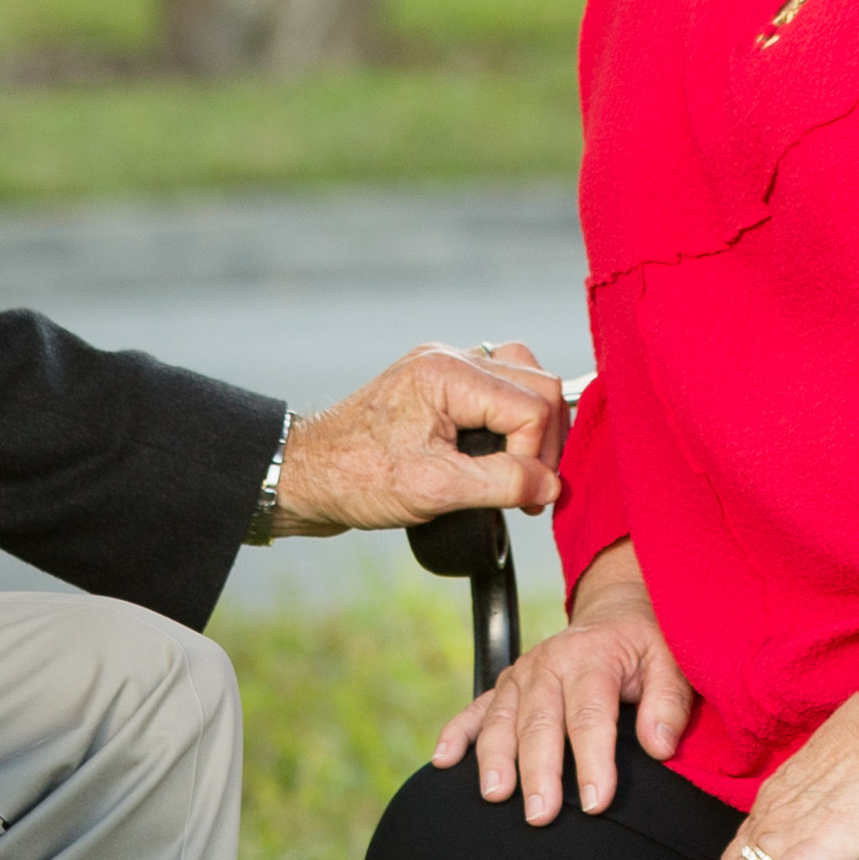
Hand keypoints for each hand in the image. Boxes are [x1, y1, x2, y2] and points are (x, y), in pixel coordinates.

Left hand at [272, 342, 568, 532]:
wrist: (306, 476)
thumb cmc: (358, 479)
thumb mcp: (436, 489)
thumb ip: (502, 483)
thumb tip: (552, 486)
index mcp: (449, 374)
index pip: (532, 406)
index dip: (536, 457)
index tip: (523, 501)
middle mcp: (450, 358)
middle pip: (538, 384)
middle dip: (544, 441)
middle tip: (529, 491)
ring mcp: (444, 367)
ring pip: (523, 379)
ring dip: (533, 426)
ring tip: (520, 471)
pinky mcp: (438, 385)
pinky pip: (498, 388)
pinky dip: (510, 421)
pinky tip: (499, 454)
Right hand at [430, 599, 695, 822]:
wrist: (616, 614)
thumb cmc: (647, 646)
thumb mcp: (672, 662)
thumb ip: (669, 702)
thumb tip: (659, 746)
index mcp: (592, 657)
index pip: (589, 715)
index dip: (592, 761)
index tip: (595, 803)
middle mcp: (549, 664)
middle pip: (539, 723)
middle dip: (538, 771)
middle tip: (541, 816)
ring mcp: (521, 675)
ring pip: (502, 721)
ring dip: (495, 759)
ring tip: (496, 796)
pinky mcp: (505, 686)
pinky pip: (475, 710)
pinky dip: (456, 735)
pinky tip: (442, 763)